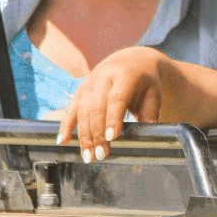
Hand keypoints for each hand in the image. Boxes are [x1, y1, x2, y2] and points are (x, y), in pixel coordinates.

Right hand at [57, 46, 170, 161]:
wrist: (130, 60)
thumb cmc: (145, 82)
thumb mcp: (153, 93)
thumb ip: (150, 112)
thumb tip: (150, 132)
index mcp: (124, 76)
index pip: (116, 99)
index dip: (113, 118)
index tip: (111, 138)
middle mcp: (103, 78)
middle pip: (97, 108)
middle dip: (97, 133)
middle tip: (102, 155)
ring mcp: (89, 84)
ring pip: (83, 111)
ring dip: (84, 136)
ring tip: (89, 156)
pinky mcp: (80, 91)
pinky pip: (71, 110)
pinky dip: (66, 126)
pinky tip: (62, 141)